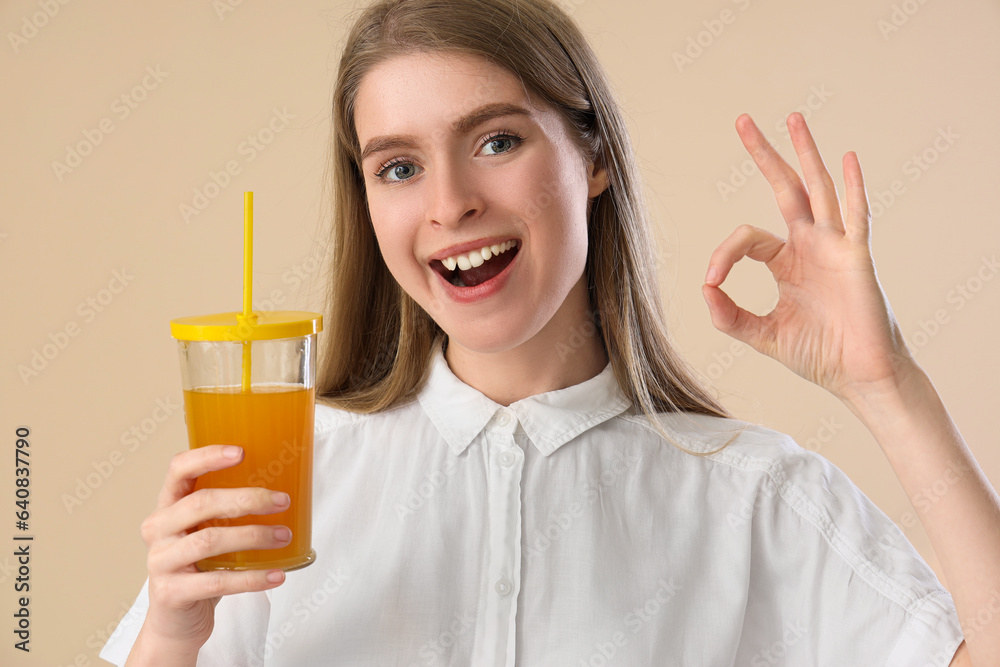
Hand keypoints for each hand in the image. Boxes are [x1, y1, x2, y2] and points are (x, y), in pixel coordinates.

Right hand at [135, 445, 291, 654]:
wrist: (177, 621)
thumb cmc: (200, 567)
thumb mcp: (208, 531)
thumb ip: (228, 511)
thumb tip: (284, 489)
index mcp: (167, 506)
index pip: (179, 470)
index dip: (207, 457)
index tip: (241, 452)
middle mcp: (158, 530)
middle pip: (201, 503)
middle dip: (247, 499)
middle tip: (282, 501)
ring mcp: (161, 562)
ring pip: (209, 541)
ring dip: (253, 536)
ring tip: (284, 536)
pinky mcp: (171, 593)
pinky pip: (217, 581)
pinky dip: (252, 578)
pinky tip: (276, 575)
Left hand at [701, 112, 917, 402]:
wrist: (860, 377)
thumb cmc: (819, 355)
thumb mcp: (763, 335)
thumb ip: (730, 316)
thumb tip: (702, 290)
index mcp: (787, 262)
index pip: (747, 238)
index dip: (724, 253)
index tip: (711, 279)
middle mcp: (811, 246)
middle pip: (785, 189)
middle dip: (764, 155)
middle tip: (742, 120)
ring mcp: (835, 247)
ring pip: (818, 189)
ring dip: (805, 153)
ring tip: (792, 118)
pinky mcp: (857, 257)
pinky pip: (856, 216)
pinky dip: (852, 187)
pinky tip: (847, 158)